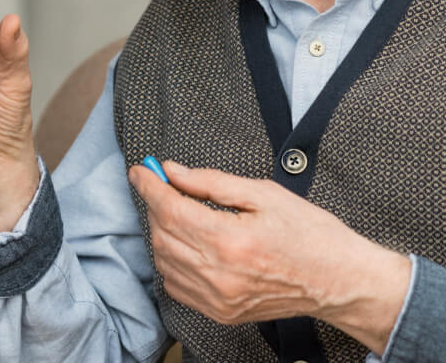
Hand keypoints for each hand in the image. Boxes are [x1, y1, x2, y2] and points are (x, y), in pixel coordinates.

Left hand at [129, 162, 410, 354]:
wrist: (341, 282)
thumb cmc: (310, 233)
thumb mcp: (264, 193)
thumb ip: (212, 182)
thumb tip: (173, 171)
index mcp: (231, 239)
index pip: (170, 209)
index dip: (149, 186)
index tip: (140, 169)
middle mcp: (219, 274)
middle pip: (161, 234)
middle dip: (155, 205)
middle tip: (164, 186)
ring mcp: (218, 299)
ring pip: (163, 260)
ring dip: (160, 232)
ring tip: (177, 212)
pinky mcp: (221, 313)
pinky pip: (175, 285)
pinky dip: (170, 261)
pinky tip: (185, 244)